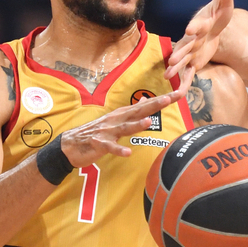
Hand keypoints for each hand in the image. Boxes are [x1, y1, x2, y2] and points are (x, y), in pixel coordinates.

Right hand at [60, 91, 182, 163]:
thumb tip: (145, 102)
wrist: (70, 144)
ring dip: (137, 124)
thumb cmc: (96, 133)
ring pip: (125, 127)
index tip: (177, 94)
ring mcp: (107, 131)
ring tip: (150, 121)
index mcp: (121, 114)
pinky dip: (119, 149)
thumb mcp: (115, 121)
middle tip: (169, 98)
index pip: (144, 105)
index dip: (160, 100)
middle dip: (154, 105)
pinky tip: (128, 152)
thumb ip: (131, 113)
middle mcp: (116, 120)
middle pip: (138, 111)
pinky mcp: (98, 144)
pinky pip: (110, 147)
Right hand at [167, 0, 237, 82]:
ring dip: (176, 67)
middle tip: (172, 60)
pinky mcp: (195, 60)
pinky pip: (189, 72)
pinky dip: (184, 81)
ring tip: (167, 75)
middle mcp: (193, 37)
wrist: (211, 23)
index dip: (196, 27)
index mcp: (202, 23)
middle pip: (187, 45)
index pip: (199, 24)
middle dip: (180, 52)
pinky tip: (178, 93)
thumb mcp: (225, 1)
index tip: (191, 30)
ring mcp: (192, 50)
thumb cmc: (218, 11)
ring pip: (183, 59)